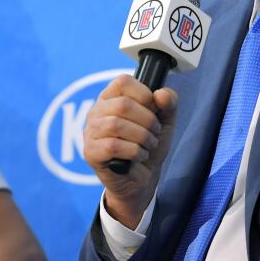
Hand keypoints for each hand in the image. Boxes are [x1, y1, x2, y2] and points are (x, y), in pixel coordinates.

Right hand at [82, 75, 178, 227]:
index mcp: (111, 98)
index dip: (144, 93)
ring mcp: (90, 132)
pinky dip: (134, 151)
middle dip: (147, 120)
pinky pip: (112, 146)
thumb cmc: (148, 146)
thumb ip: (168, 103)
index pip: (122, 81)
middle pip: (122, 104)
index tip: (154, 108)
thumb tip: (162, 94)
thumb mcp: (165, 121)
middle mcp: (96, 111)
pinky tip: (139, 155)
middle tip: (155, 132)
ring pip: (116, 125)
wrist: (142, 179)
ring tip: (148, 144)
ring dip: (142, 136)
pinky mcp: (90, 152)